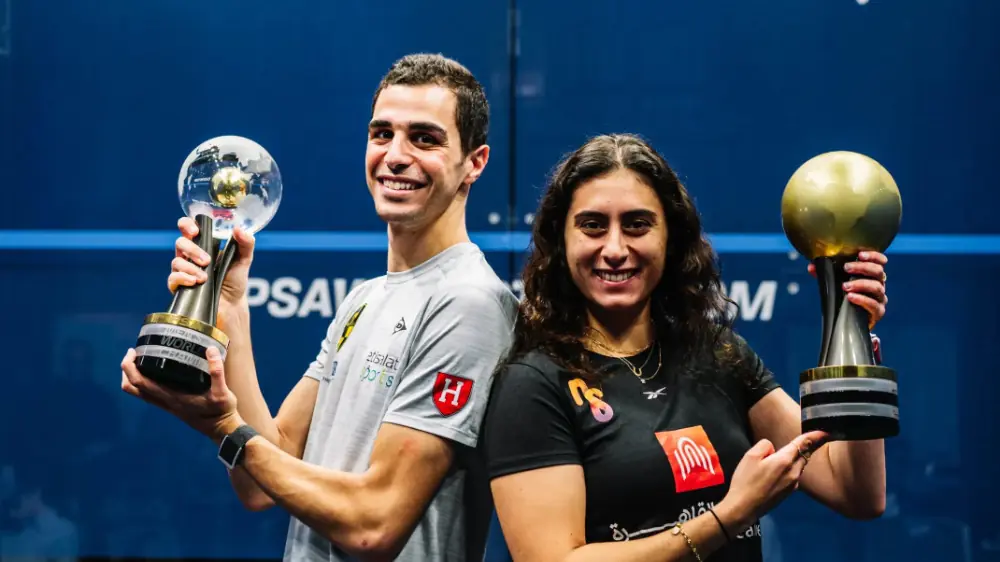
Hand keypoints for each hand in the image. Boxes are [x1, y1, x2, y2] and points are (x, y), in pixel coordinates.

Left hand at [120, 346, 241, 440]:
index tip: (134, 351)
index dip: (130, 367)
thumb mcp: (223, 391)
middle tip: (133, 352)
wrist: (221, 429)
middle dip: (126, 370)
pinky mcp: (170, 405)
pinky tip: (155, 371)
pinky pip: (148, 394)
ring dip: (132, 377)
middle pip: (132, 388)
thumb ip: (217, 371)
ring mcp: (166, 405)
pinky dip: (143, 382)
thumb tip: (211, 349)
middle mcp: (165, 401)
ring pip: (138, 393)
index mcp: (172, 397)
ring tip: (139, 360)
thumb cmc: (221, 411)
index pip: (141, 383)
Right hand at [168, 217, 255, 310]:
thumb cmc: (235, 279)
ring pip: (176, 261)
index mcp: (203, 244)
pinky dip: (182, 278)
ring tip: (205, 277)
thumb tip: (238, 229)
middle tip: (207, 261)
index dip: (187, 225)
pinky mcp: (179, 286)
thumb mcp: (244, 259)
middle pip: (180, 242)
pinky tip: (194, 282)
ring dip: (190, 268)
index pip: (188, 227)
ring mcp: (183, 270)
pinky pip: (172, 278)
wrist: (232, 304)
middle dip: (192, 250)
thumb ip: (246, 243)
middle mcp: (190, 255)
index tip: (196, 231)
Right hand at [717, 431, 828, 531]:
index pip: (802, 444)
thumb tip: (773, 450)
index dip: (814, 436)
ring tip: (795, 452)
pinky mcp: (788, 493)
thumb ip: (765, 446)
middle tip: (818, 437)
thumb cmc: (745, 481)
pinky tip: (782, 469)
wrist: (744, 508)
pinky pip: (794, 475)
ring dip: (800, 457)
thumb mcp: (750, 456)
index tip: (824, 432)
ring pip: (800, 466)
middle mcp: (793, 473)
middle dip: (811, 446)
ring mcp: (792, 484)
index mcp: (784, 461)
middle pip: (805, 455)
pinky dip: (793, 468)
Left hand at [808, 251, 887, 328]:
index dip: (873, 256)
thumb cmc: (845, 298)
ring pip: (876, 287)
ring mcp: (880, 298)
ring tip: (845, 286)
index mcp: (872, 275)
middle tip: (846, 268)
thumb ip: (826, 274)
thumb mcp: (836, 283)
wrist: (850, 322)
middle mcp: (879, 284)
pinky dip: (862, 299)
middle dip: (862, 267)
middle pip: (878, 272)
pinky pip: (873, 304)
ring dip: (860, 284)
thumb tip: (812, 267)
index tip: (860, 254)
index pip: (880, 261)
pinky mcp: (878, 312)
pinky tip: (850, 297)